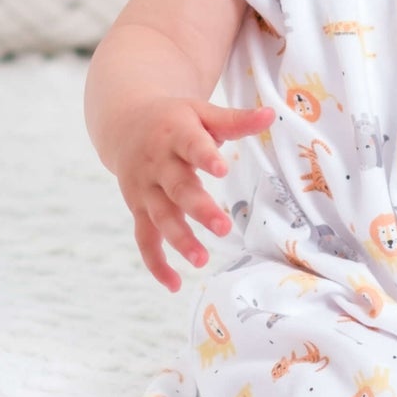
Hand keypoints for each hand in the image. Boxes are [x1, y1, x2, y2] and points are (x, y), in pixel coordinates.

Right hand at [113, 98, 275, 291]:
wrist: (124, 125)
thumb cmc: (175, 120)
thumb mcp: (202, 112)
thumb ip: (235, 120)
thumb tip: (271, 115)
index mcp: (175, 134)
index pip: (191, 146)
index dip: (205, 157)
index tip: (223, 169)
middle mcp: (156, 163)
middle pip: (177, 188)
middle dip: (199, 208)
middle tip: (224, 227)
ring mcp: (145, 189)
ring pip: (160, 217)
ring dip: (179, 239)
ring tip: (202, 259)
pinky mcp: (138, 209)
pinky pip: (144, 239)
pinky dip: (156, 262)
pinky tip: (175, 284)